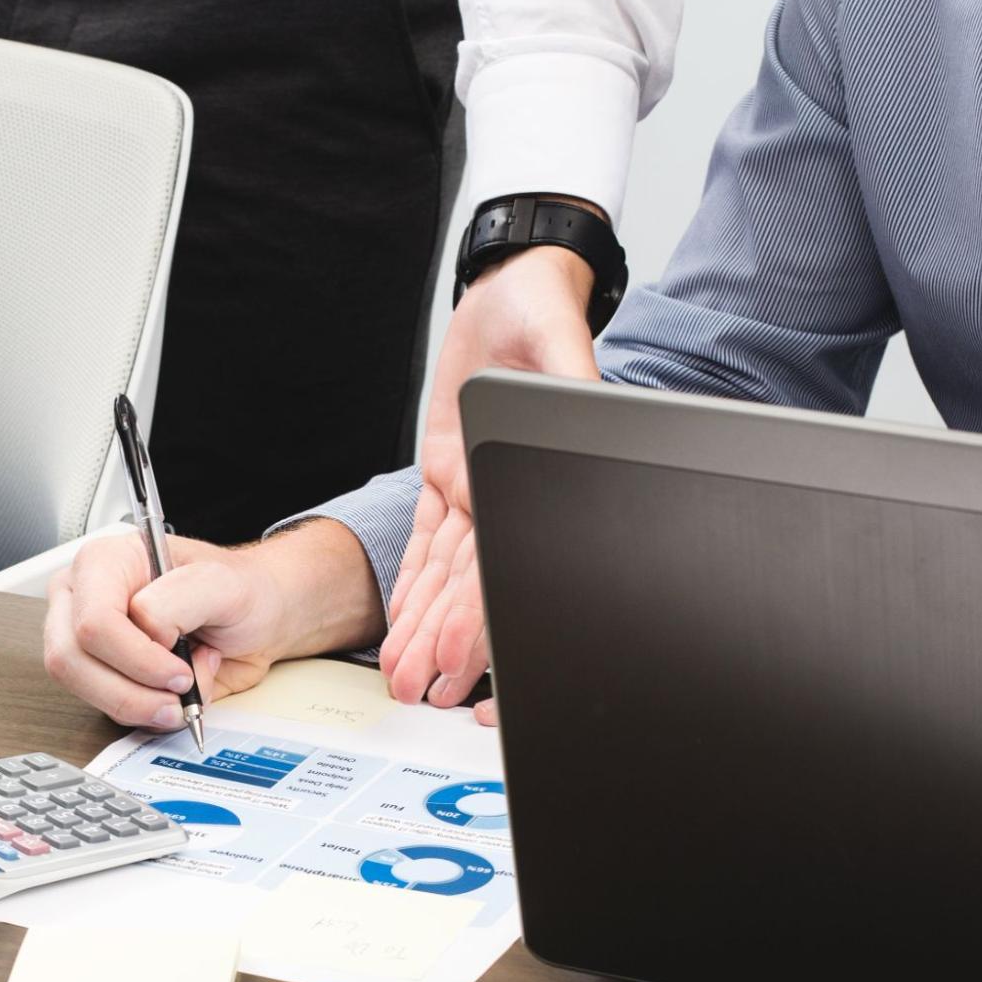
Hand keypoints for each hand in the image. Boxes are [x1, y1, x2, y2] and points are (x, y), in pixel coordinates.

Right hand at [43, 522, 383, 729]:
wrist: (261, 619)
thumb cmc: (242, 591)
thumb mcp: (223, 582)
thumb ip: (179, 597)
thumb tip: (145, 628)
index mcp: (106, 562)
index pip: (93, 620)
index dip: (136, 655)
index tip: (180, 669)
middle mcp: (86, 599)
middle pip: (74, 660)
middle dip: (134, 688)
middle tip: (182, 688)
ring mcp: (90, 641)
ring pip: (84, 691)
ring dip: (143, 703)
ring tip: (187, 686)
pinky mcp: (104, 675)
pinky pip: (108, 708)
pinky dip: (150, 711)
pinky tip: (179, 689)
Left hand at [380, 239, 603, 723]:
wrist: (516, 289)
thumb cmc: (544, 313)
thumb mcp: (561, 350)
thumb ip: (567, 394)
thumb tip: (578, 420)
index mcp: (532, 477)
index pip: (501, 566)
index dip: (478, 622)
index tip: (457, 663)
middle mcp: (501, 494)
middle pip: (469, 588)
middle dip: (445, 646)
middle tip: (422, 692)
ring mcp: (473, 490)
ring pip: (444, 577)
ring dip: (425, 630)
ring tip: (407, 677)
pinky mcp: (445, 475)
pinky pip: (425, 543)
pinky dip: (413, 586)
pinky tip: (403, 626)